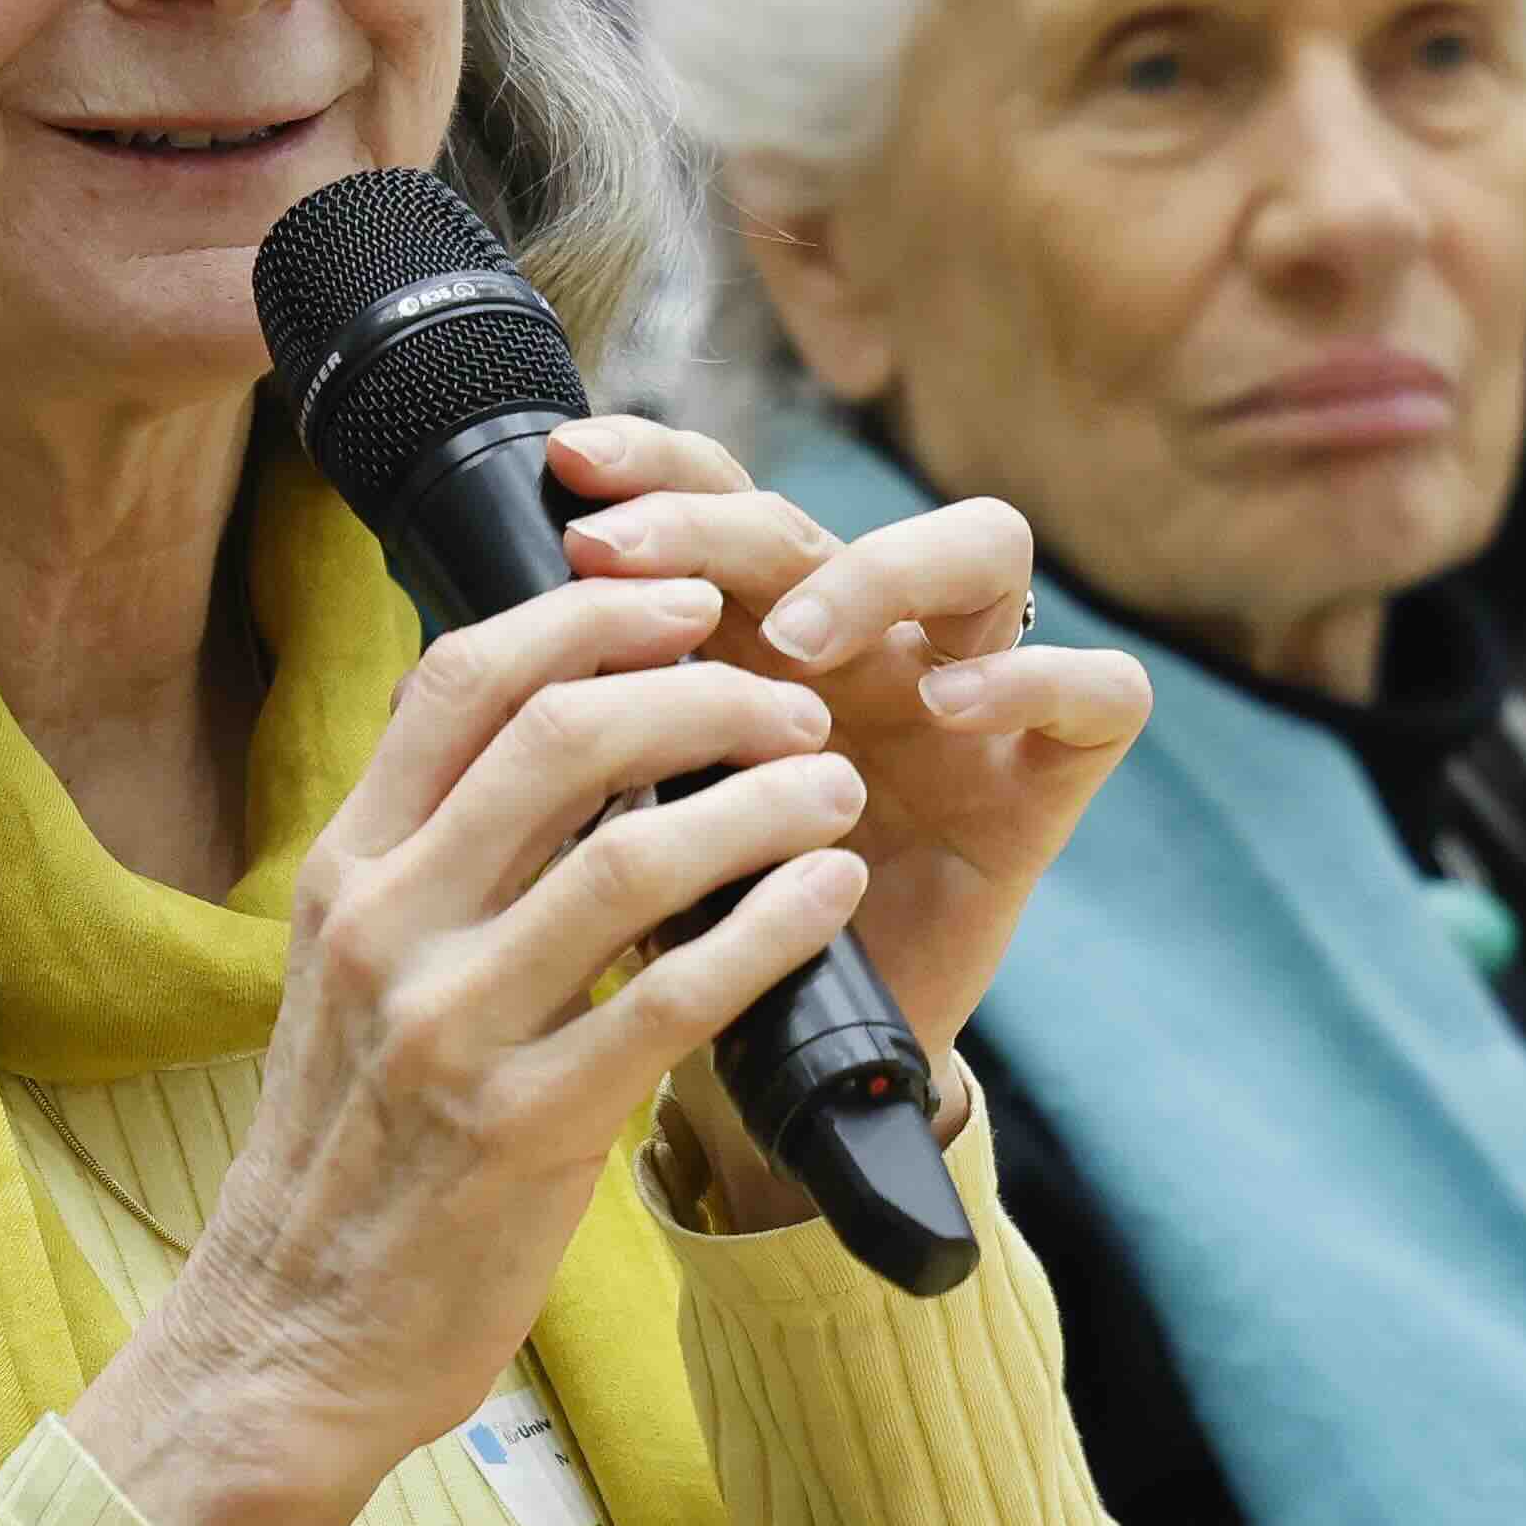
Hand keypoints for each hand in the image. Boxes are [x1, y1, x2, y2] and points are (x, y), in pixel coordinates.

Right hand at [66, 565, 882, 1525]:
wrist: (294, 1335)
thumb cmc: (353, 1151)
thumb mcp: (359, 976)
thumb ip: (443, 864)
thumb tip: (570, 742)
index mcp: (344, 875)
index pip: (458, 678)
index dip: (588, 616)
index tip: (686, 600)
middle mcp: (385, 929)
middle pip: (560, 734)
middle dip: (704, 690)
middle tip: (795, 702)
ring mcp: (448, 1028)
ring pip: (631, 855)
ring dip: (762, 797)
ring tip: (836, 787)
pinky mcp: (522, 1128)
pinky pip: (670, 998)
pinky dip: (769, 925)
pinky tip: (831, 895)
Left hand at [537, 412, 1150, 1101]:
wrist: (789, 1058)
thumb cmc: (705, 922)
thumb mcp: (626, 825)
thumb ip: (571, 741)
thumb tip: (427, 684)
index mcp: (756, 631)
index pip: (719, 499)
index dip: (655, 467)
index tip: (567, 467)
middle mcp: (864, 642)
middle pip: (819, 518)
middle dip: (715, 520)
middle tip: (622, 558)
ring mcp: (967, 696)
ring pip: (983, 548)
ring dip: (880, 572)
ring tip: (794, 640)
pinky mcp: (1045, 779)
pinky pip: (1099, 692)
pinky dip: (1033, 680)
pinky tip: (947, 705)